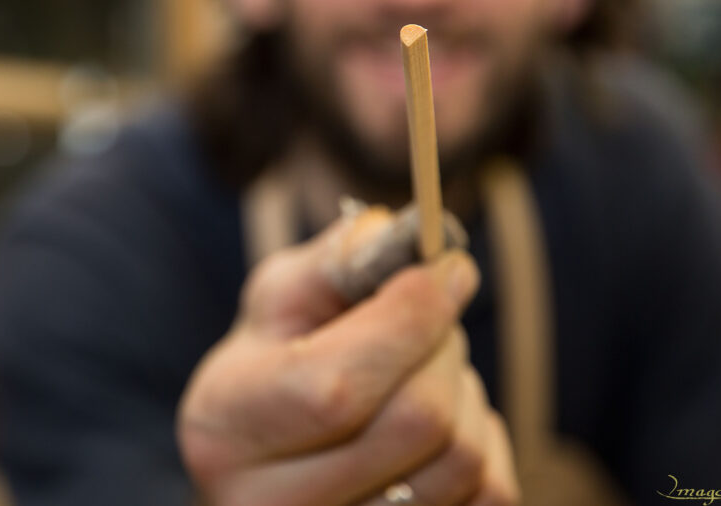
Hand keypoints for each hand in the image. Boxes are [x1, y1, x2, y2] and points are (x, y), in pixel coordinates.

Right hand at [177, 208, 518, 505]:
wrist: (274, 440)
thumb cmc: (279, 355)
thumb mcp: (282, 293)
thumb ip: (336, 259)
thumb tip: (414, 241)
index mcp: (227, 423)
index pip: (337, 387)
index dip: (411, 319)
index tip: (450, 268)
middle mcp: (269, 505)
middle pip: (419, 418)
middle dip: (443, 343)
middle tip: (429, 317)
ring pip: (464, 456)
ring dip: (464, 390)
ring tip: (422, 370)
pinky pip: (492, 493)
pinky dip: (484, 437)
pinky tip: (443, 419)